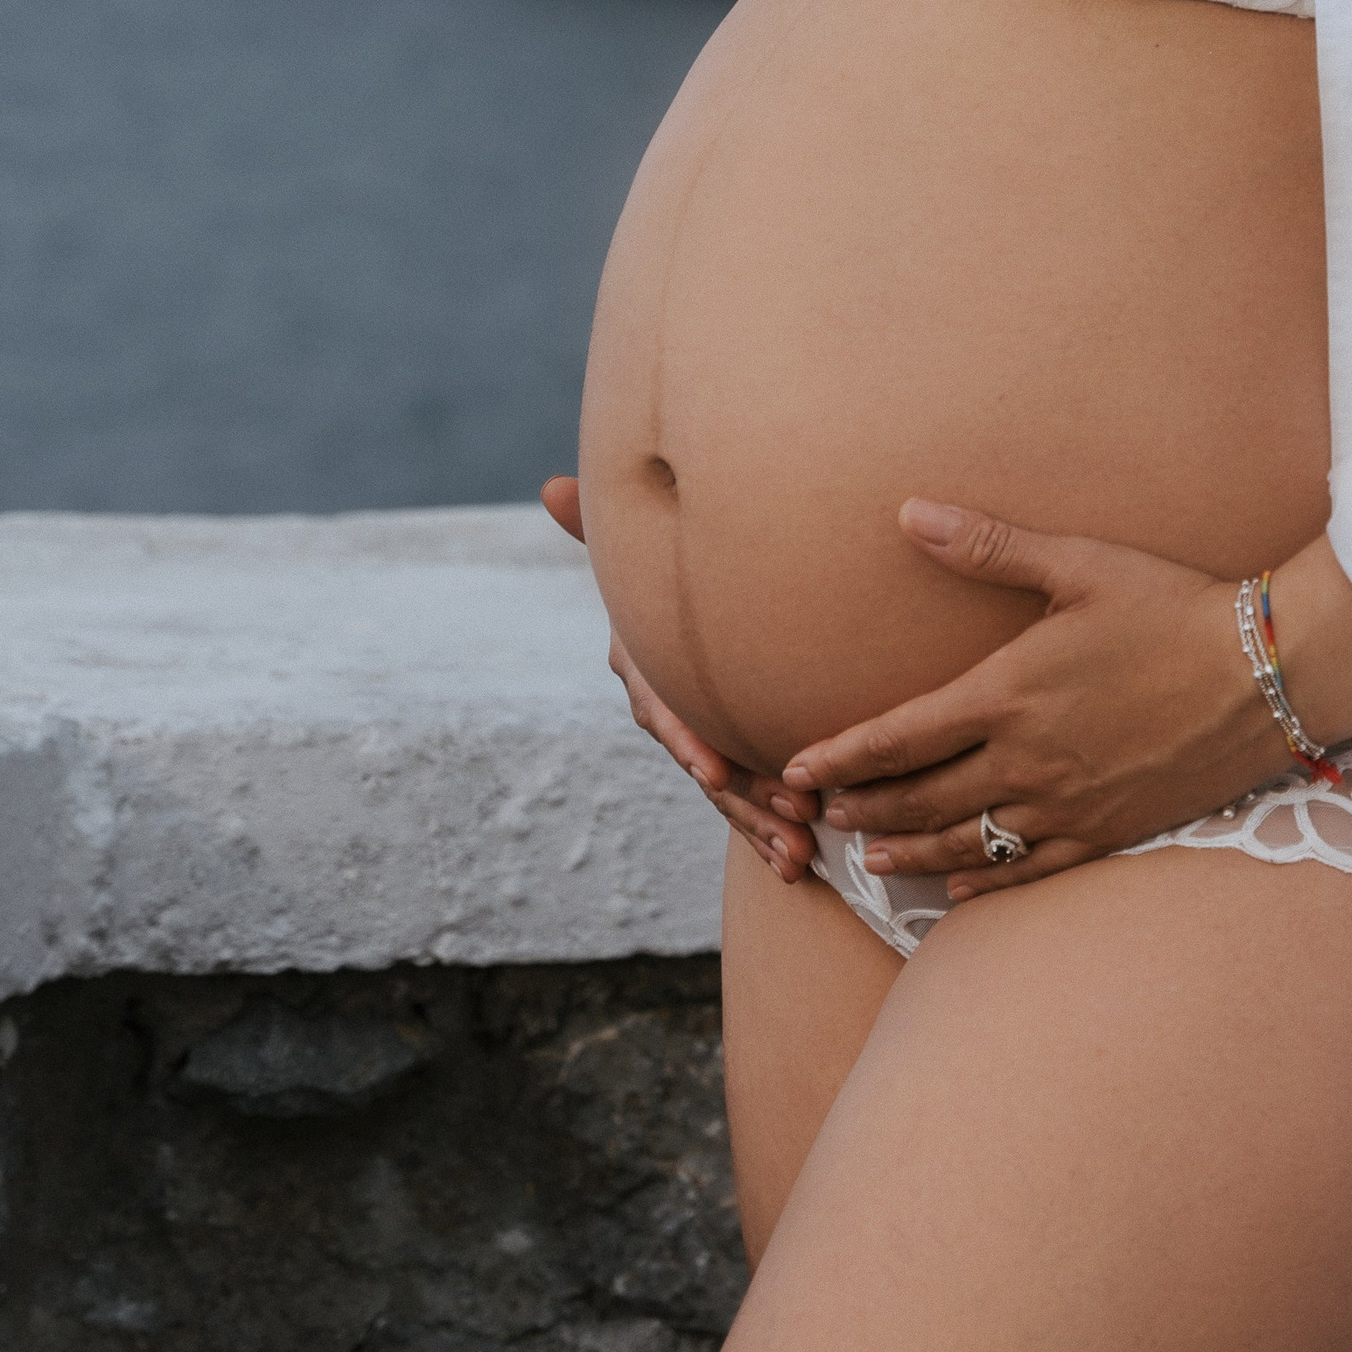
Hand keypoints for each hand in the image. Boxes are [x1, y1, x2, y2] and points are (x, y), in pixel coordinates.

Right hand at [539, 476, 817, 884]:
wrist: (692, 613)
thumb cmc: (663, 572)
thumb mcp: (635, 553)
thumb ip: (599, 527)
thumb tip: (550, 487)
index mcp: (641, 665)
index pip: (662, 708)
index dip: (687, 739)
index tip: (715, 768)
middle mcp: (666, 708)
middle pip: (703, 762)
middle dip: (743, 798)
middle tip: (793, 822)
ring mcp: (697, 737)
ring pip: (728, 793)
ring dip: (761, 825)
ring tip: (802, 854)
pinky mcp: (727, 757)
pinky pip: (744, 803)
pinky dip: (767, 832)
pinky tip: (799, 864)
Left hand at [779, 498, 1286, 898]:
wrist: (1267, 673)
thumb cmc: (1172, 608)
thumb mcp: (1078, 565)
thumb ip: (987, 546)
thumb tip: (906, 512)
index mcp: (1009, 694)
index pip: (900, 736)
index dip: (843, 756)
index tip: (798, 770)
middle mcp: (1027, 761)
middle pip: (922, 799)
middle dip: (865, 810)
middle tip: (821, 817)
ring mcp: (1067, 806)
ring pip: (967, 845)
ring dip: (910, 854)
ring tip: (870, 859)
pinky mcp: (1108, 832)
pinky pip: (1030, 872)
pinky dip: (984, 884)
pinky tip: (958, 892)